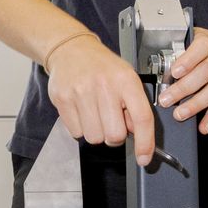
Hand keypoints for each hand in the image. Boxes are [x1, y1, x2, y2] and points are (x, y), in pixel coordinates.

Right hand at [43, 32, 156, 165]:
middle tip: (111, 121)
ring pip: (94, 137)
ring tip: (95, 113)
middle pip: (115, 135)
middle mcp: (104, 85)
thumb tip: (136, 135)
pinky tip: (82, 111)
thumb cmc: (102, 67)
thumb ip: (134, 106)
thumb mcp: (126, 78)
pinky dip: (80, 128)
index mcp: (126, 80)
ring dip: (96, 132)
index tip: (144, 158)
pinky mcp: (63, 99)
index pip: (141, 118)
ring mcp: (81, 92)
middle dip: (115, 136)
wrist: (71, 50)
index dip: (145, 143)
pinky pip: (76, 132)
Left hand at [157, 28, 207, 133]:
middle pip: (206, 72)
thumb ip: (182, 49)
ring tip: (180, 114)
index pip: (201, 48)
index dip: (188, 61)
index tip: (174, 73)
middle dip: (184, 88)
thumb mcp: (197, 38)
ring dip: (196, 105)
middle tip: (167, 99)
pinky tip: (203, 126)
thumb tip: (161, 64)